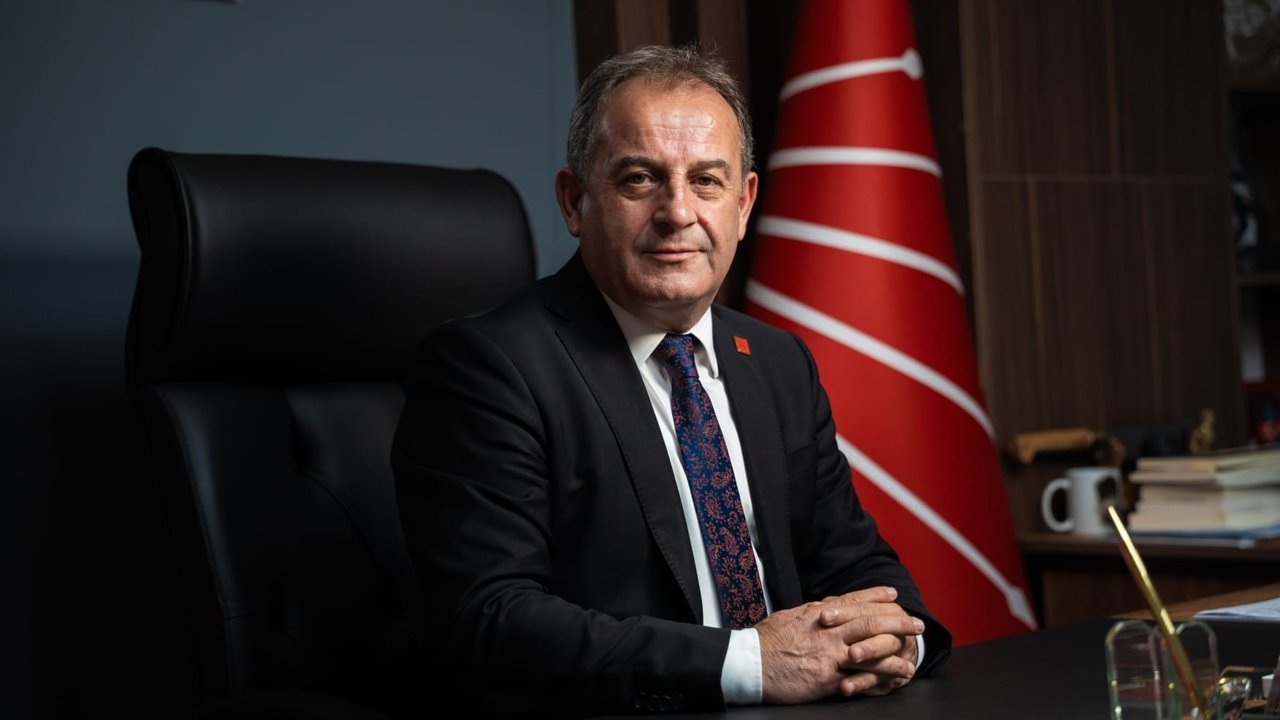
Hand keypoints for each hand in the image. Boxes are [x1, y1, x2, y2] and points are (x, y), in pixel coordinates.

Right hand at [756, 586, 923, 703]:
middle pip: (870, 621)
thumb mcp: (790, 618)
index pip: (853, 600)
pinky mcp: (828, 677)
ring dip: (897, 652)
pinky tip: (895, 680)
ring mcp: (829, 654)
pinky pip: (861, 677)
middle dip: (898, 622)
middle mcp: (828, 630)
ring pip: (872, 648)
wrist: (749, 664)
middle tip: (917, 623)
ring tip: (913, 657)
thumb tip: (827, 606)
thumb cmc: (765, 641)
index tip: (893, 595)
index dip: (876, 596)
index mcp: (817, 613)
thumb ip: (812, 612)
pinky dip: (881, 678)